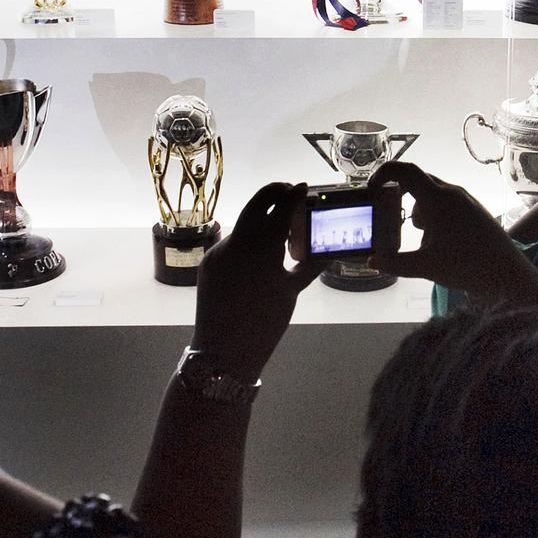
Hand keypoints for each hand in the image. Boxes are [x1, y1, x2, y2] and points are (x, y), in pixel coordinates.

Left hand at [191, 182, 322, 379]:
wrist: (224, 350)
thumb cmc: (265, 324)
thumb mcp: (292, 292)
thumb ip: (309, 265)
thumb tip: (328, 248)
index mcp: (263, 250)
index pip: (281, 210)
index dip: (295, 195)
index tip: (304, 187)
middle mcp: (238, 243)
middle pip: (256, 203)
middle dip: (273, 193)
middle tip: (289, 192)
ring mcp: (219, 250)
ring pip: (243, 225)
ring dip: (260, 220)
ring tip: (277, 229)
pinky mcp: (208, 261)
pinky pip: (231, 244)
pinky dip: (247, 242)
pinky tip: (257, 257)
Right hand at [366, 161, 537, 303]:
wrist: (508, 274)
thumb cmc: (467, 266)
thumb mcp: (425, 267)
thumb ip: (394, 263)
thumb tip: (373, 261)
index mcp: (437, 198)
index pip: (404, 170)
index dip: (384, 173)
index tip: (373, 188)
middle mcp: (452, 193)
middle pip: (418, 182)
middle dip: (400, 197)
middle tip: (389, 216)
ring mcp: (466, 201)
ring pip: (433, 195)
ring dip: (418, 209)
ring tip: (418, 235)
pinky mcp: (475, 212)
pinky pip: (447, 205)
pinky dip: (434, 216)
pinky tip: (437, 241)